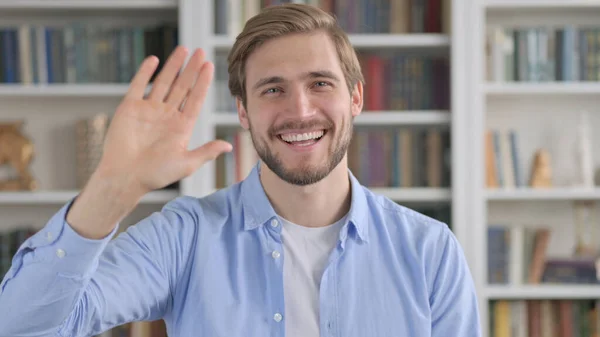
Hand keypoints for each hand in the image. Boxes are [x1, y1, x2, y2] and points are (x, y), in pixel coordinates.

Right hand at [96, 46, 231, 194]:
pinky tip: (155, 60)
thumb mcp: (187, 164)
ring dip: (173, 66)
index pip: (195, 99)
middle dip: (191, 69)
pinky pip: (139, 85)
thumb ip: (206, 152)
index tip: (210, 67)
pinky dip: (146, 72)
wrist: (125, 178)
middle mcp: (166, 115)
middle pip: (182, 87)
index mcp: (181, 127)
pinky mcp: (130, 108)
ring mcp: (148, 110)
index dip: (203, 83)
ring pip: (163, 82)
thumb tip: (228, 146)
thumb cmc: (155, 175)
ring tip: (183, 50)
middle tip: (201, 52)